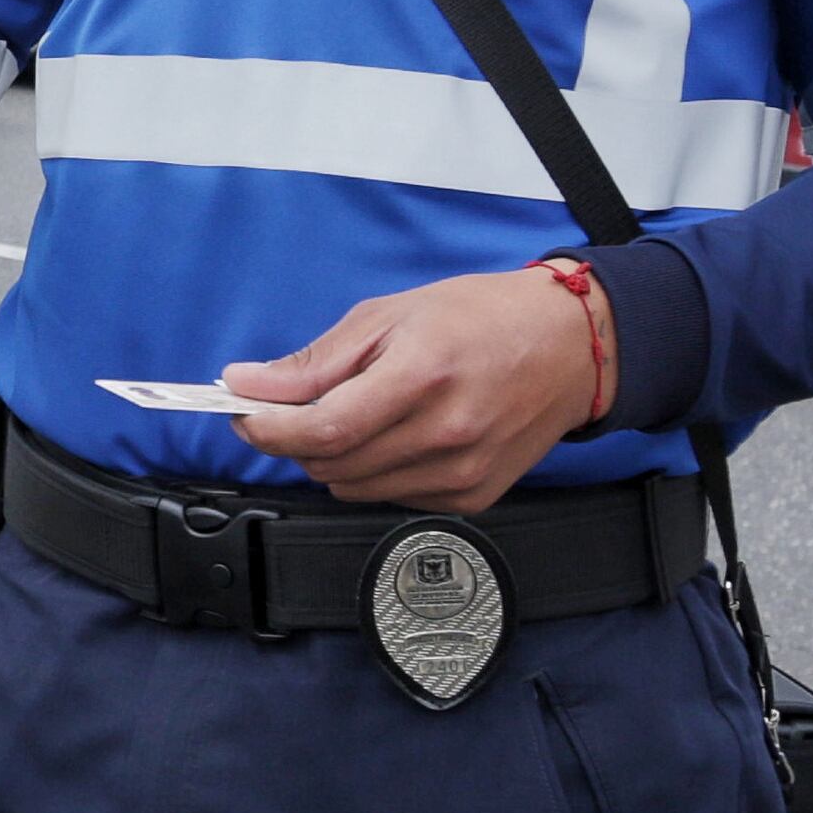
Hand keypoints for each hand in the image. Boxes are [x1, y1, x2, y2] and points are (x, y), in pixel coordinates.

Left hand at [222, 265, 605, 511]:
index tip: (243, 416)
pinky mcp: (473, 496)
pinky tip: (396, 434)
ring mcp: (462, 472)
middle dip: (294, 439)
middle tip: (291, 407)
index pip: (324, 428)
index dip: (270, 430)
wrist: (570, 345)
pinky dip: (374, 471)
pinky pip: (392, 496)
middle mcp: (446, 433)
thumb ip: (315, 361)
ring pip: (355, 488)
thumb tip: (248, 384)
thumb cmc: (482, 318)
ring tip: (354, 413)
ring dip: (333, 457)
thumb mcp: (390, 316)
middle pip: (332, 464)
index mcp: (422, 377)